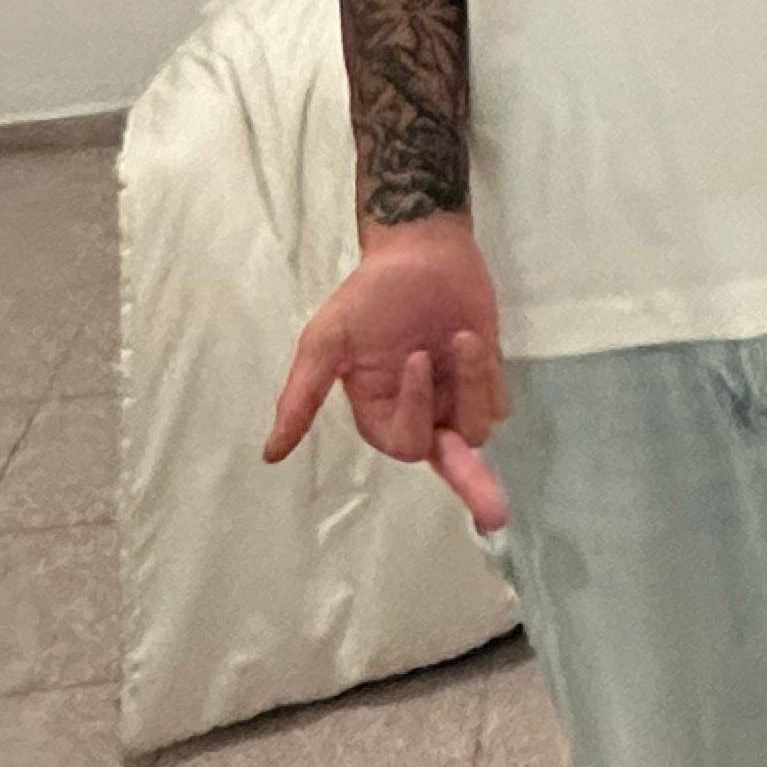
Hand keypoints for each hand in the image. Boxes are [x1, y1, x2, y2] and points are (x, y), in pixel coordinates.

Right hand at [264, 214, 509, 528]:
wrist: (420, 249)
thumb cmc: (370, 294)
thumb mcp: (326, 340)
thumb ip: (302, 396)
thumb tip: (270, 454)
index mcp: (379, 411)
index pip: (404, 443)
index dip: (415, 413)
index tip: (417, 359)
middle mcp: (419, 412)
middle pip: (449, 462)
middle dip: (471, 485)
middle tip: (496, 517)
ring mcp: (454, 396)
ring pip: (477, 427)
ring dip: (473, 385)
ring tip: (460, 337)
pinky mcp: (484, 376)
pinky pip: (497, 400)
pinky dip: (487, 373)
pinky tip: (468, 335)